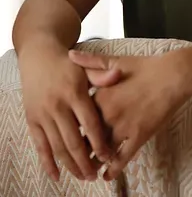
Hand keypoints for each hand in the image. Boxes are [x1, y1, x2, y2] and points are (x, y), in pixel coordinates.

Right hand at [18, 42, 120, 181]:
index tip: (110, 156)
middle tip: (96, 175)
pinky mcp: (32, 119)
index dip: (100, 142)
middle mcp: (58, 105)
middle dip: (86, 161)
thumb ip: (102, 75)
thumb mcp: (85, 67)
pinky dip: (48, 163)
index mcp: (74, 92)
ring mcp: (43, 114)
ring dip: (70, 165)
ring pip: (57, 147)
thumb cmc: (67, 64)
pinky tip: (57, 176)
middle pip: (73, 141)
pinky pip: (39, 146)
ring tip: (84, 176)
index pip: (90, 123)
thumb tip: (118, 74)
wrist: (39, 56)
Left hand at [68, 49, 191, 180]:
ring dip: (93, 163)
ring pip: (101, 152)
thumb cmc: (146, 67)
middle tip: (74, 160)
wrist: (173, 75)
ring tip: (88, 171)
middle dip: (78, 151)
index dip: (70, 128)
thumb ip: (91, 61)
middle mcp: (108, 113)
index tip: (65, 134)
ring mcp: (124, 126)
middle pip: (85, 138)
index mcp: (100, 95)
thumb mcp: (116, 61)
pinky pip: (122, 159)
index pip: (77, 118)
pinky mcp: (139, 136)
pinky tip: (107, 176)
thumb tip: (70, 53)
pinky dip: (113, 169)